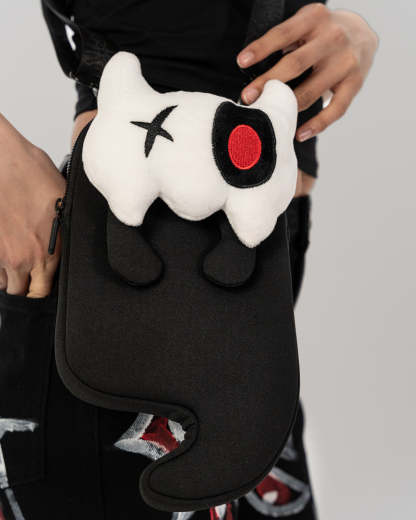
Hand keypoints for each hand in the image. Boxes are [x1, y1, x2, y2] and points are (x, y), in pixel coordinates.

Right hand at [0, 114, 64, 296]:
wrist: (6, 162)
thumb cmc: (36, 178)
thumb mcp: (65, 210)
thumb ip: (61, 239)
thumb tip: (63, 250)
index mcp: (49, 254)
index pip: (41, 292)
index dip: (40, 290)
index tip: (40, 283)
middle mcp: (23, 259)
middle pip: (19, 291)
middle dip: (23, 285)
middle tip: (26, 273)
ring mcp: (1, 253)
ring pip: (2, 282)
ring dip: (8, 275)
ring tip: (14, 260)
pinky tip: (4, 249)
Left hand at [237, 4, 377, 141]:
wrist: (363, 36)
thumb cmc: (323, 34)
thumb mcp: (306, 25)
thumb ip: (286, 41)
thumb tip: (254, 72)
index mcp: (316, 19)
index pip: (283, 33)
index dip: (262, 48)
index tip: (242, 62)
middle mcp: (333, 38)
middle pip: (295, 64)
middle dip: (269, 83)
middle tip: (249, 97)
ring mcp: (346, 62)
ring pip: (311, 91)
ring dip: (287, 108)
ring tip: (269, 118)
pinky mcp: (355, 84)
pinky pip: (335, 109)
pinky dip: (317, 125)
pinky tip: (300, 134)